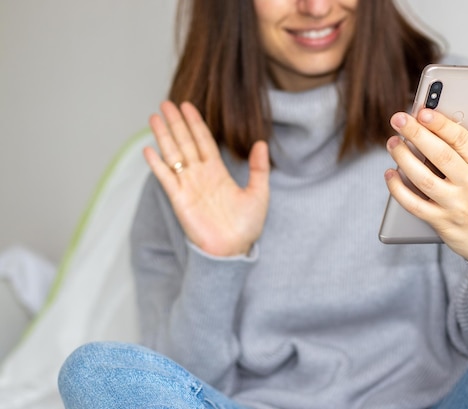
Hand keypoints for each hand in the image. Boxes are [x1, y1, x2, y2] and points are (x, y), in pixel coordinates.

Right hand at [144, 101, 269, 256]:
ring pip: (173, 155)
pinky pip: (166, 178)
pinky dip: (157, 164)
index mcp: (218, 172)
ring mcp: (188, 186)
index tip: (188, 105)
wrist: (233, 250)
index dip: (195, 123)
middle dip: (176, 122)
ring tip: (154, 117)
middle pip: (185, 142)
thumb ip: (259, 168)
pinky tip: (149, 149)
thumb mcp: (259, 193)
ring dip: (164, 136)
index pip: (204, 141)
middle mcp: (200, 175)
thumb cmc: (247, 225)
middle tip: (166, 102)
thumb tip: (262, 143)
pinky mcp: (179, 200)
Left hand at [384, 103, 467, 289]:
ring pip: (423, 178)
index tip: (423, 111)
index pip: (462, 139)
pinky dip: (398, 189)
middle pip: (440, 155)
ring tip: (392, 142)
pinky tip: (390, 174)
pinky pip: (414, 204)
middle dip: (416, 134)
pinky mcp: (442, 223)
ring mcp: (456, 206)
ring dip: (403, 158)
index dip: (440, 124)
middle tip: (398, 119)